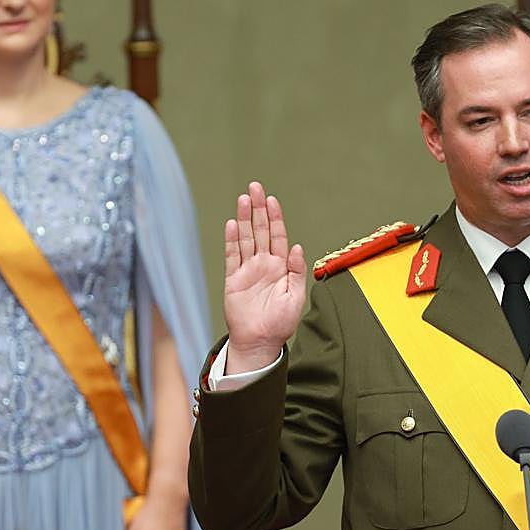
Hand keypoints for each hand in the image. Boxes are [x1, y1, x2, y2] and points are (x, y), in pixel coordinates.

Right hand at [223, 182, 305, 373]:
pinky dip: (231, 240)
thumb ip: (297, 271)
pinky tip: (231, 224)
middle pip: (260, 231)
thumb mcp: (296, 297)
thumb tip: (298, 247)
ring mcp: (248, 270)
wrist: (260, 342)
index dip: (275, 217)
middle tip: (255, 187)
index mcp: (281, 267)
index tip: (272, 200)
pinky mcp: (234, 280)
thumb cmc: (280, 323)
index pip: (278, 236)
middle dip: (259, 209)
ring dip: (244, 219)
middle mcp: (264, 264)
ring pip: (245, 238)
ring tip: (243, 199)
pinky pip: (232, 256)